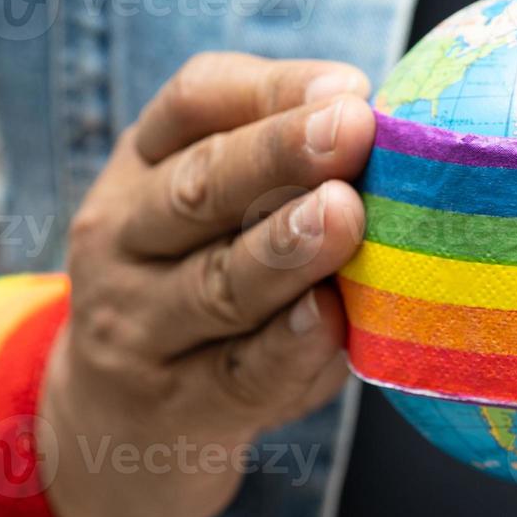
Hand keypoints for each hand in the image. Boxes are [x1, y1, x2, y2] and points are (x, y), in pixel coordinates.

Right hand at [41, 53, 374, 516]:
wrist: (120, 427)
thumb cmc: (208, 289)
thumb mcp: (223, 218)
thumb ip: (289, 174)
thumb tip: (396, 139)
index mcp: (144, 166)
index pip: (194, 104)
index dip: (273, 90)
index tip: (350, 89)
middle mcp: (123, 237)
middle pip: (199, 185)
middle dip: (281, 153)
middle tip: (354, 129)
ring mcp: (138, 326)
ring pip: (216, 281)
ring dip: (284, 247)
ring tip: (342, 215)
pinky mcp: (176, 405)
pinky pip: (241, 372)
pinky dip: (289, 345)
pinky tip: (328, 318)